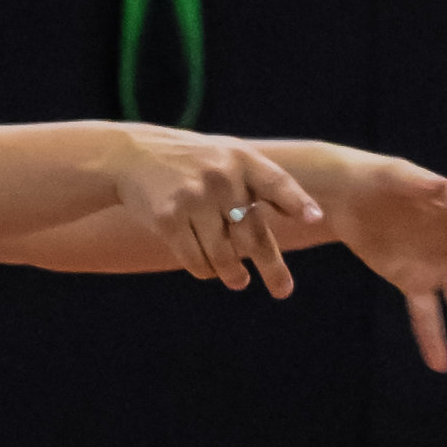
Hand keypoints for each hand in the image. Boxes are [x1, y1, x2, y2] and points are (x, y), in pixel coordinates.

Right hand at [111, 130, 322, 296]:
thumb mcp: (227, 157)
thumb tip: (309, 218)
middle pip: (252, 233)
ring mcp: (193, 197)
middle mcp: (219, 177)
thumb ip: (262, 183)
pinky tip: (208, 269)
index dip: (296, 200)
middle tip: (283, 291)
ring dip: (233, 274)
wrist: (131, 155)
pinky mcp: (168, 218)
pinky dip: (204, 270)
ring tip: (239, 281)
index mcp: (240, 159)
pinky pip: (195, 259)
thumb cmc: (192, 163)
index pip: (276, 182)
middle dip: (271, 267)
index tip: (314, 218)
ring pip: (223, 254)